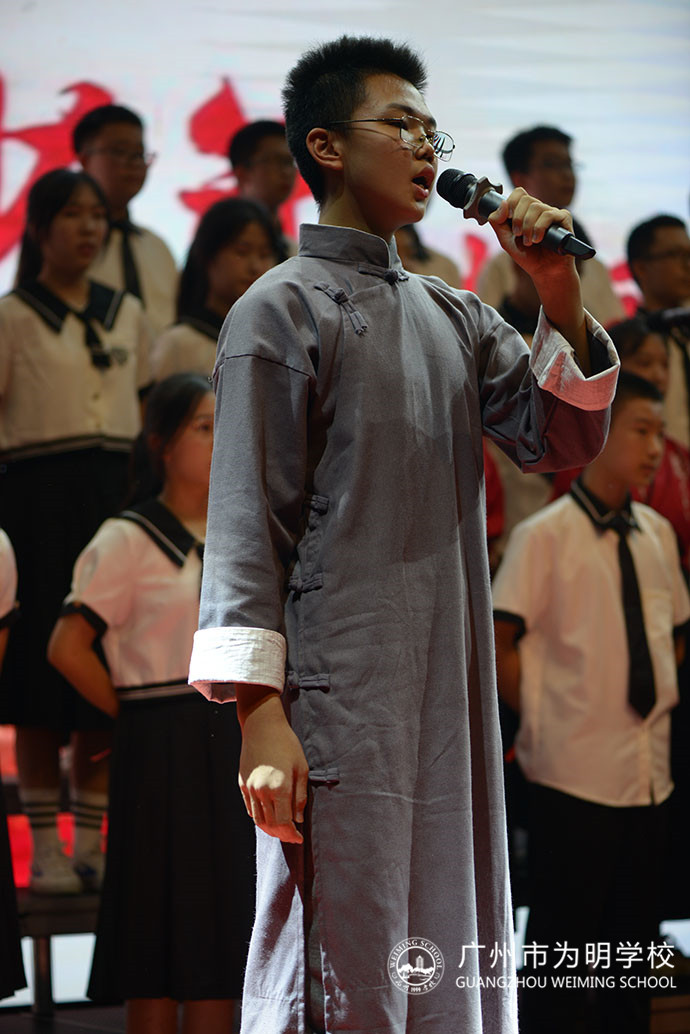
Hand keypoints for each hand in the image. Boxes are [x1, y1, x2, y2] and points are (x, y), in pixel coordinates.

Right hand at [237, 691, 308, 843]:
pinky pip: (250, 808)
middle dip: (282, 834)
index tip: (299, 838)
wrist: (262, 726)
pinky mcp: (242, 784)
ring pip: (258, 819)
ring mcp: (250, 788)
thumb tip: (298, 818)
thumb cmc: (286, 744)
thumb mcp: (301, 768)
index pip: (284, 823)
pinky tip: (268, 816)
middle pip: (270, 825)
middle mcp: (262, 791)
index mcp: (279, 788)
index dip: (292, 834)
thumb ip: (300, 796)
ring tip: (281, 829)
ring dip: (270, 828)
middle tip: (292, 836)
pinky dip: (259, 817)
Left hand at [488, 187, 575, 280]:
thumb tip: (502, 203)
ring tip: (529, 242)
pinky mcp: (564, 218)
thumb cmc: (528, 256)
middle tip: (518, 235)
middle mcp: (540, 209)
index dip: (512, 203)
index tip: (509, 219)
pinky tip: (538, 239)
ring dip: (528, 226)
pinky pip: (549, 214)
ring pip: (536, 207)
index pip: (519, 193)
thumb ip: (497, 222)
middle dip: (518, 219)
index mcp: (526, 211)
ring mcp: (552, 212)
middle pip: (526, 199)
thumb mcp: (506, 240)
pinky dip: (540, 227)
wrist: (545, 271)